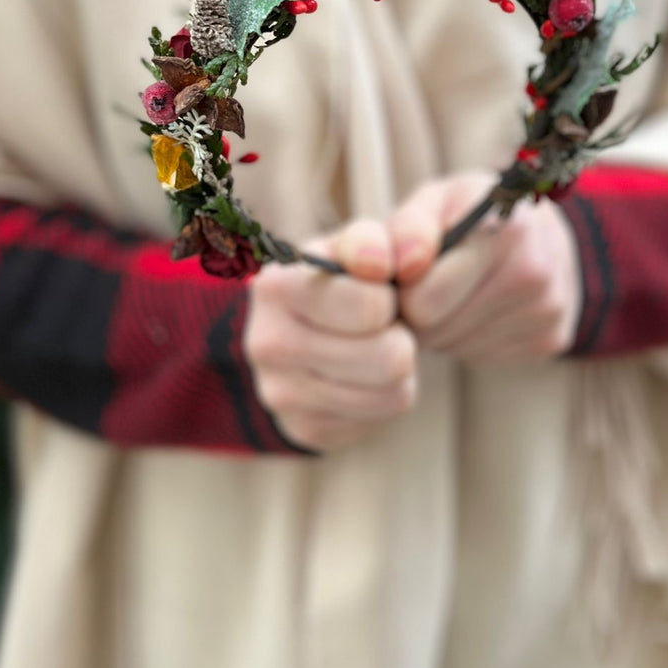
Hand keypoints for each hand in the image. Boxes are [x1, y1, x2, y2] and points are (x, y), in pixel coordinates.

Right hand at [245, 218, 418, 452]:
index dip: (390, 297)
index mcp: (276, 285)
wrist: (319, 321)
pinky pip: (378, 420)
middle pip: (388, 359)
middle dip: (401, 335)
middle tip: (384, 323)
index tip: (379, 287)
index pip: (370, 307)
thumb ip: (383, 237)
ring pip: (390, 395)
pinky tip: (362, 375)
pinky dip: (382, 396)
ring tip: (376, 345)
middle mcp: (266, 343)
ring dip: (400, 368)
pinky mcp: (303, 429)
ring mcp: (280, 393)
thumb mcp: (368, 241)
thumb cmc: (351, 274)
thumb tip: (381, 263)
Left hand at [387, 170, 582, 364]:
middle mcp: (533, 270)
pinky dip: (468, 338)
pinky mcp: (550, 340)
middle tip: (426, 283)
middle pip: (436, 327)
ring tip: (453, 293)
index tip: (407, 272)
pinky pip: (480, 356)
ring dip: (441, 326)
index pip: (426, 297)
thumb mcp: (435, 200)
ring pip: (455, 345)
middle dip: (419, 310)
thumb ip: (407, 227)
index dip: (404, 287)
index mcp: (503, 226)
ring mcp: (547, 309)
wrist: (542, 231)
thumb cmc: (471, 213)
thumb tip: (399, 267)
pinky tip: (478, 308)